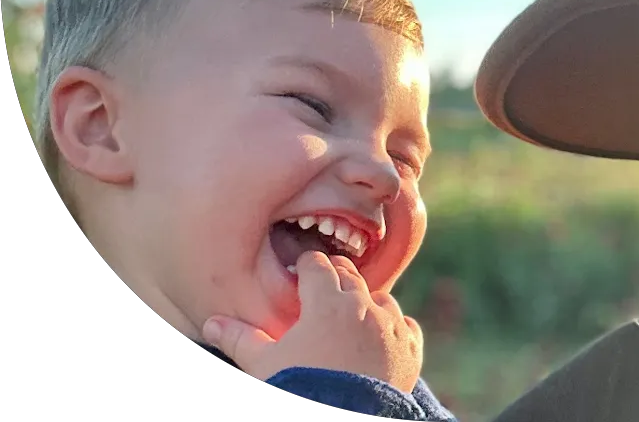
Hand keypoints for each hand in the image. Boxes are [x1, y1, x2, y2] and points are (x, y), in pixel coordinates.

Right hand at [203, 251, 422, 392]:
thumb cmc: (299, 391)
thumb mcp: (263, 366)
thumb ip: (239, 340)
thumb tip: (210, 323)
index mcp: (327, 302)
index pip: (317, 266)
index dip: (306, 266)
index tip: (299, 270)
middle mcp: (363, 307)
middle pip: (350, 276)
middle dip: (335, 277)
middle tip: (323, 286)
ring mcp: (391, 328)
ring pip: (381, 298)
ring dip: (366, 301)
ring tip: (351, 314)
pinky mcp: (410, 351)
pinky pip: (407, 326)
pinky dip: (395, 327)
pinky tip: (382, 337)